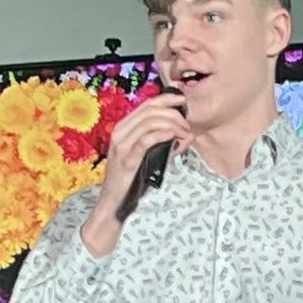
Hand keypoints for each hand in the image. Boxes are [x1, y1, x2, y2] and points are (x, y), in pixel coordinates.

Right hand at [82, 92, 191, 254]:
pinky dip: (162, 135)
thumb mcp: (148, 157)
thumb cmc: (133, 180)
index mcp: (124, 128)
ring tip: (184, 135)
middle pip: (150, 110)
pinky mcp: (126, 158)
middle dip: (173, 114)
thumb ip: (163, 144)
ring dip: (172, 125)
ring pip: (150, 122)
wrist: (115, 202)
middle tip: (187, 126)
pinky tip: (173, 137)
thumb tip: (185, 135)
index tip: (183, 101)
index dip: (167, 99)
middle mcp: (120, 132)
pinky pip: (146, 140)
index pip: (147, 105)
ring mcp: (121, 144)